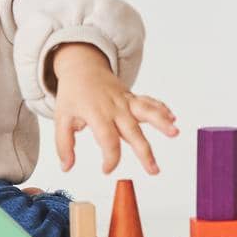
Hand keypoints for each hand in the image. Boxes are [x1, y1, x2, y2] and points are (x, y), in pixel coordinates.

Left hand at [49, 43, 178, 174]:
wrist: (82, 66)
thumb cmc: (73, 93)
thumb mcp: (61, 118)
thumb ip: (64, 144)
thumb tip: (67, 167)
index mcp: (96, 113)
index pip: (107, 139)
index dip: (110, 157)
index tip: (107, 170)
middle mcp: (114, 107)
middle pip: (132, 131)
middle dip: (145, 152)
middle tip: (154, 170)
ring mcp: (126, 101)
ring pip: (146, 112)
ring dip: (161, 122)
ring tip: (174, 132)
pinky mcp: (132, 98)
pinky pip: (149, 102)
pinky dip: (161, 109)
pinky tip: (172, 118)